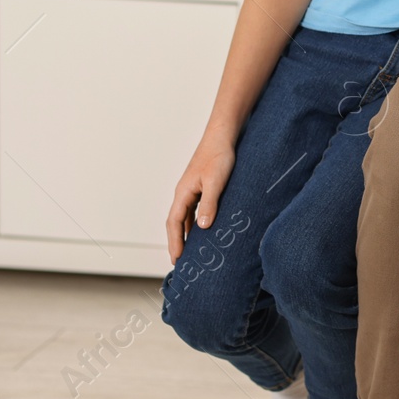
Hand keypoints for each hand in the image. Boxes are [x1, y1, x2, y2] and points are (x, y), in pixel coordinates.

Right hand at [165, 131, 235, 263]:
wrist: (223, 135)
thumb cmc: (219, 155)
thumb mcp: (216, 182)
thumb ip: (209, 204)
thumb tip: (202, 227)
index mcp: (183, 193)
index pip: (174, 223)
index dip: (175, 242)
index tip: (176, 260)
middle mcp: (184, 193)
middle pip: (176, 222)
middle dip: (177, 242)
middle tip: (179, 262)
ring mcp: (192, 189)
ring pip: (185, 217)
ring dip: (185, 234)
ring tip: (189, 251)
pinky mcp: (201, 186)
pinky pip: (194, 210)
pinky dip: (195, 223)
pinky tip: (202, 230)